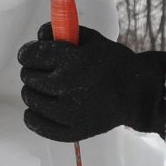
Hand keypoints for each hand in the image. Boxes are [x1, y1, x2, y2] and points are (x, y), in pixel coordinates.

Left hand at [18, 23, 165, 141]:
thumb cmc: (114, 64)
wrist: (138, 95)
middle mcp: (66, 87)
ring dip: (35, 91)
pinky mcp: (70, 131)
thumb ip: (61, 33)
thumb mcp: (92, 39)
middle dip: (33, 70)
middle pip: (28, 77)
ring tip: (48, 89)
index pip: (30, 55)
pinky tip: (41, 108)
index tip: (32, 54)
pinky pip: (35, 123)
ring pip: (29, 98)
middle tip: (45, 72)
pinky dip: (33, 114)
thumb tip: (37, 37)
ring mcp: (67, 112)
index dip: (28, 53)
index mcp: (72, 61)